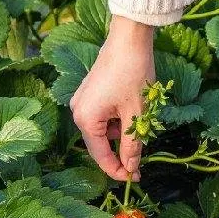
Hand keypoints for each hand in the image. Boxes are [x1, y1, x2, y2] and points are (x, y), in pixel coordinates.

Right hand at [70, 16, 156, 180]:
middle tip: (140, 163)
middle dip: (120, 153)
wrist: (129, 39)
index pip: (101, 156)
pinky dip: (117, 120)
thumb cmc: (133, 74)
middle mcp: (78, 111)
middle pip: (99, 145)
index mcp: (86, 119)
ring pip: (103, 131)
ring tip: (140, 122)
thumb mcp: (137, 114)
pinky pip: (102, 117)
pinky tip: (132, 110)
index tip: (135, 178)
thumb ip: (133, 144)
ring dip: (121, 134)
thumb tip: (132, 168)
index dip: (118, 170)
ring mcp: (82, 101)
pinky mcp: (89, 93)